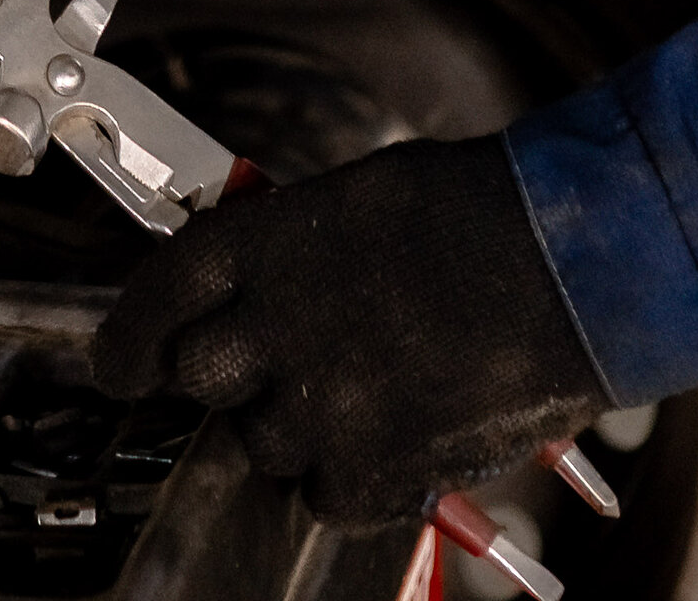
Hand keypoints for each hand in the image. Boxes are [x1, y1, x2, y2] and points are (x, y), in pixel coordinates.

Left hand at [90, 136, 611, 532]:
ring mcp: (320, 404)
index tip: (122, 364)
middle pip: (197, 381)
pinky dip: (357, 477)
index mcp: (267, 243)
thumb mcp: (359, 200)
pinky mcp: (372, 468)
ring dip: (303, 426)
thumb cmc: (482, 214)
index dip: (130, 339)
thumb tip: (249, 288)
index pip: (157, 299)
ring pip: (264, 443)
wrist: (575, 262)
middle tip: (278, 370)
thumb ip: (289, 248)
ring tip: (378, 382)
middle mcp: (276, 324)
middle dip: (229, 380)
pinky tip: (404, 430)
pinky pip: (325, 496)